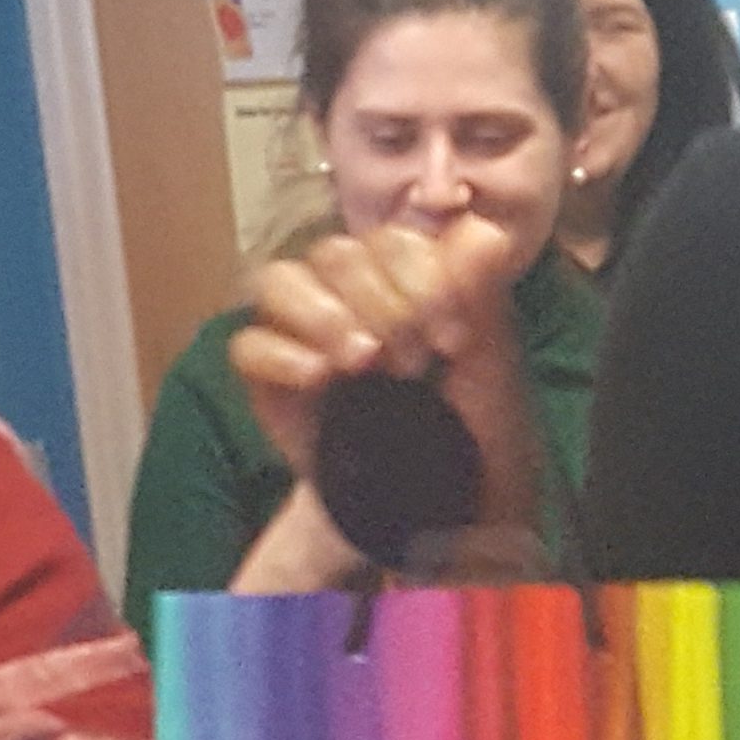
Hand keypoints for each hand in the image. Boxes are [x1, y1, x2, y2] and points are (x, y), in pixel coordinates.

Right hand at [228, 222, 542, 534]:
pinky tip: (319, 379)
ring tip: (362, 362)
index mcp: (403, 279)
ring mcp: (302, 333)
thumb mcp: (492, 366)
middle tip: (412, 365)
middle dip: (381, 305)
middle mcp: (347, 295)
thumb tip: (486, 230)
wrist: (440, 509)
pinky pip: (248, 345)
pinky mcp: (268, 380)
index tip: (452, 340)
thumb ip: (483, 295)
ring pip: (278, 280)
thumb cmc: (471, 431)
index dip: (419, 277)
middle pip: (336, 254)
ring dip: (323, 314)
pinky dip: (281, 355)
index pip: (391, 239)